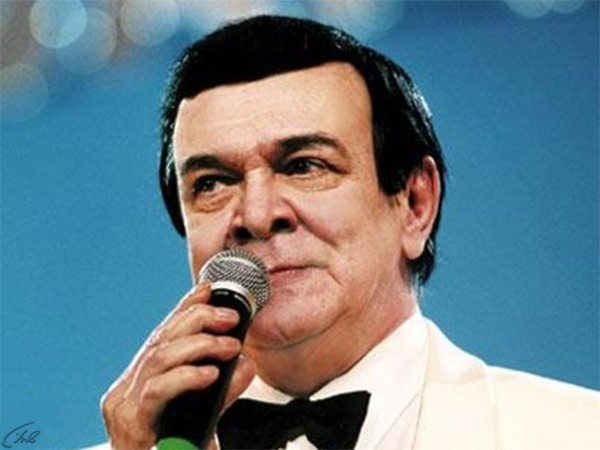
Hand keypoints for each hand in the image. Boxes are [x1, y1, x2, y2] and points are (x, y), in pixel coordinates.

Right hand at [100, 282, 255, 449]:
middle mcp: (126, 389)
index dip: (185, 307)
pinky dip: (186, 376)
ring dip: (199, 344)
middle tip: (232, 317)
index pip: (163, 334)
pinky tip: (210, 372)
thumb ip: (223, 388)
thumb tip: (246, 362)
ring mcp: (123, 406)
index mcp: (140, 381)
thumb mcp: (207, 414)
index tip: (208, 288)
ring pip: (159, 357)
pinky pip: (157, 390)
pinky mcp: (130, 423)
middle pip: (161, 339)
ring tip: (230, 345)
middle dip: (198, 320)